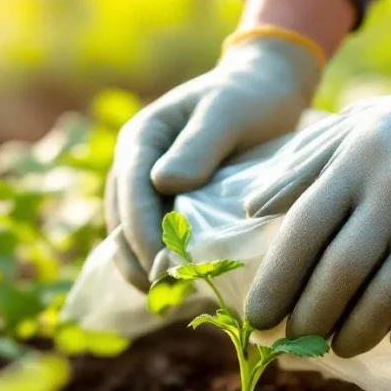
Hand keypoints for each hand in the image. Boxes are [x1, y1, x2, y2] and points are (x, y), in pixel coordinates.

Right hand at [106, 32, 321, 290]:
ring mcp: (150, 189)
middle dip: (141, 259)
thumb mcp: (228, 112)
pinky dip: (165, 265)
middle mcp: (137, 166)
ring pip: (133, 238)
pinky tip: (185, 289)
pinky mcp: (170, 207)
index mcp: (142, 138)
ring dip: (148, 268)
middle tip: (167, 295)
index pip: (131, 191)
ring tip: (173, 299)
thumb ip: (199, 144)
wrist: (267, 90)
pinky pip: (156, 242)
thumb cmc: (249, 97)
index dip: (142, 232)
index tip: (161, 265)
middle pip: (124, 221)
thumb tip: (163, 183)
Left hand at [243, 30, 390, 357]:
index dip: (275, 285)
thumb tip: (249, 210)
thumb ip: (301, 165)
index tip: (257, 322)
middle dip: (310, 320)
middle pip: (338, 275)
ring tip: (342, 346)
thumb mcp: (357, 127)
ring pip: (385, 300)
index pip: (301, 233)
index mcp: (356, 158)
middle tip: (299, 341)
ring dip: (356, 336)